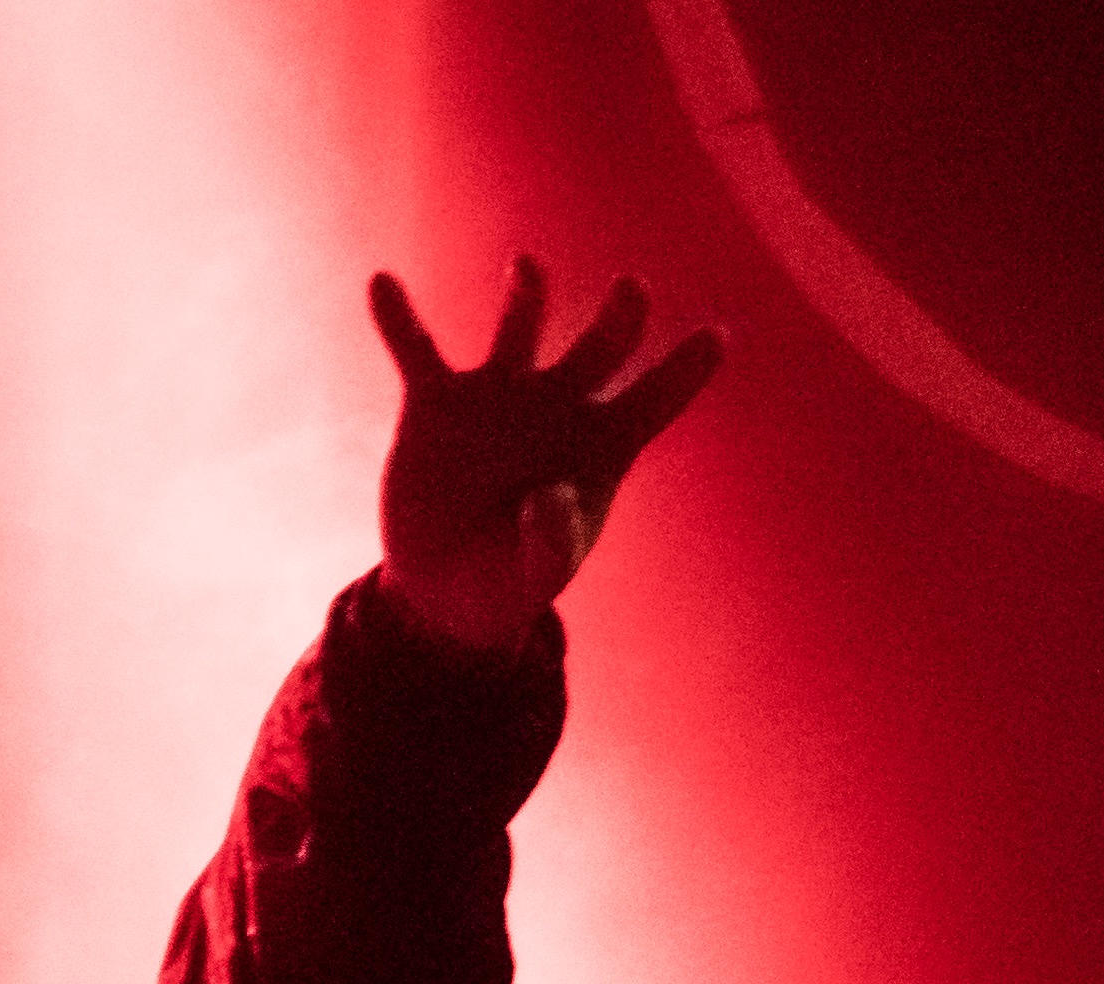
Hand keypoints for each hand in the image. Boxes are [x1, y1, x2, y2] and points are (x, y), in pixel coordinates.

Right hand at [368, 256, 721, 656]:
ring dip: (527, 298)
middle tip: (635, 290)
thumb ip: (551, 544)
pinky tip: (384, 285)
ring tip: (529, 272)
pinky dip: (400, 318)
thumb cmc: (506, 584)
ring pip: (520, 329)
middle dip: (620, 320)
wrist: (442, 591)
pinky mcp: (434, 402)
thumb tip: (549, 495)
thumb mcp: (533, 577)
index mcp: (598, 449)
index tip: (720, 336)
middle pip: (600, 349)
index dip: (687, 370)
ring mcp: (496, 397)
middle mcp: (554, 409)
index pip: (654, 401)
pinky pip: (416, 349)